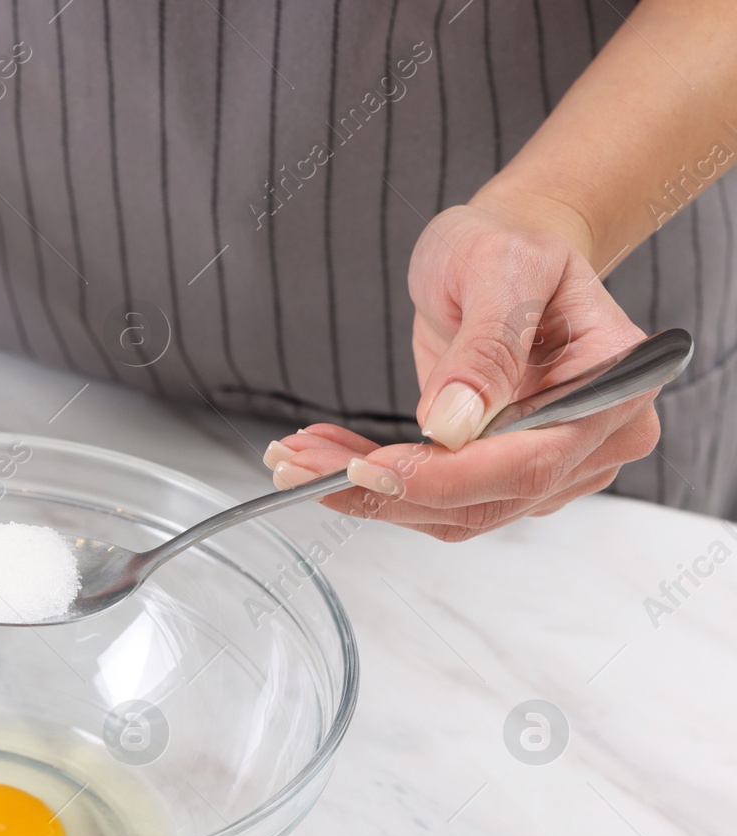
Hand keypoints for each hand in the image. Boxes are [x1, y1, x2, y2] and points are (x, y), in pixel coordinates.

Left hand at [262, 200, 657, 540]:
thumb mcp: (500, 268)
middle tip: (299, 465)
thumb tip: (452, 426)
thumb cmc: (513, 246)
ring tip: (296, 459)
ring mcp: (551, 466)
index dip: (445, 478)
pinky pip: (436, 500)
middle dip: (386, 490)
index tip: (370, 469)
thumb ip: (485, 346)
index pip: (530, 461)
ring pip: (453, 512)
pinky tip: (325, 459)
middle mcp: (595, 439)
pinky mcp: (502, 474)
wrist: (503, 256)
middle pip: (487, 499)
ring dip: (368, 494)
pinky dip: (376, 486)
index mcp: (615, 385)